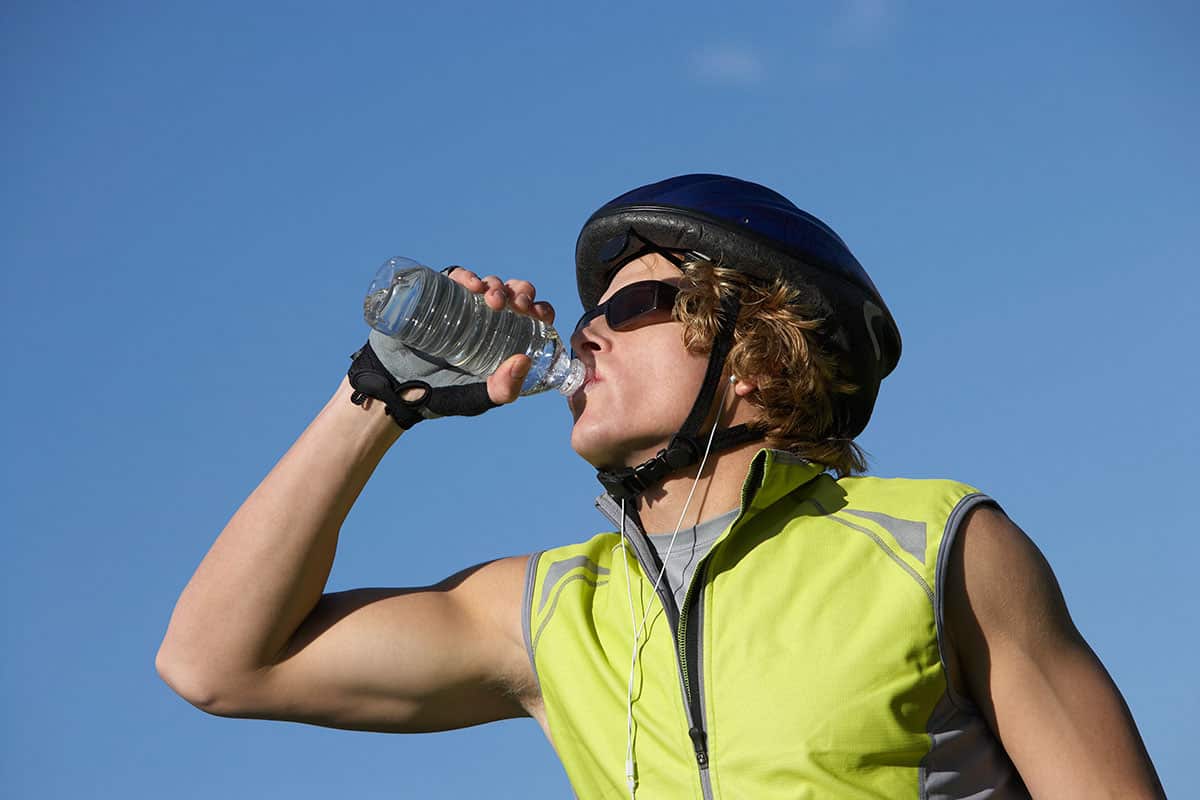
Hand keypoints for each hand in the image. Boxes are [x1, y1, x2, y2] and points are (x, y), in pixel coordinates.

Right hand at [347, 266, 555, 427]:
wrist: (395, 386)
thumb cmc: (441, 394)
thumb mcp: (477, 398)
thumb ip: (502, 389)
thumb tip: (524, 360)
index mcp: (506, 339)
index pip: (533, 317)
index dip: (542, 310)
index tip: (540, 315)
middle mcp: (490, 319)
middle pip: (516, 295)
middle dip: (522, 294)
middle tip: (518, 307)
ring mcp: (464, 305)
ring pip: (491, 283)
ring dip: (498, 285)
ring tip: (493, 299)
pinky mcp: (440, 295)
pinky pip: (458, 277)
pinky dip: (468, 276)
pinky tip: (472, 285)